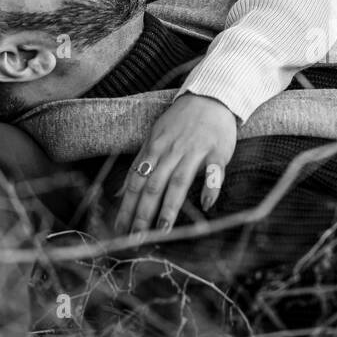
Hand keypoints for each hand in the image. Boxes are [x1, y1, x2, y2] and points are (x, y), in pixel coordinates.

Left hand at [114, 94, 236, 236]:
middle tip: (137, 239)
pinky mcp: (217, 151)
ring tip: (163, 230)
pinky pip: (214, 171)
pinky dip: (210, 187)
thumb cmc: (180, 121)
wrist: (211, 97)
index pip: (136, 181)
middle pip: (153, 185)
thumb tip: (120, 193)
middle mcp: (171, 151)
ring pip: (179, 182)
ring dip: (170, 207)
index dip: (127, 206)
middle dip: (143, 213)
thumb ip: (140, 164)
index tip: (121, 229)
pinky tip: (206, 205)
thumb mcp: (154, 138)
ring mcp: (194, 151)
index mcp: (154, 148)